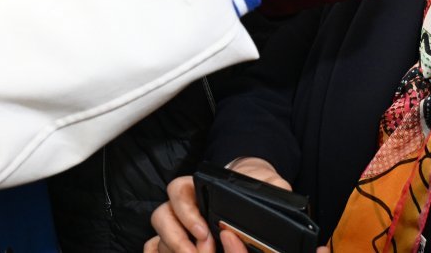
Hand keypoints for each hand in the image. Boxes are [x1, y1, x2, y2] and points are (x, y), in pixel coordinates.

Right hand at [147, 161, 287, 252]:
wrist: (253, 195)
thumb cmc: (256, 191)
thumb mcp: (268, 185)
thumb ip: (272, 186)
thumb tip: (275, 194)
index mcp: (200, 188)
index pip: (179, 191)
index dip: (186, 213)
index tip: (204, 233)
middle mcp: (183, 206)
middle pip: (162, 216)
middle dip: (178, 240)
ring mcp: (179, 226)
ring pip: (158, 237)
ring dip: (173, 249)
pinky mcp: (181, 243)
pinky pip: (155, 247)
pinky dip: (158, 252)